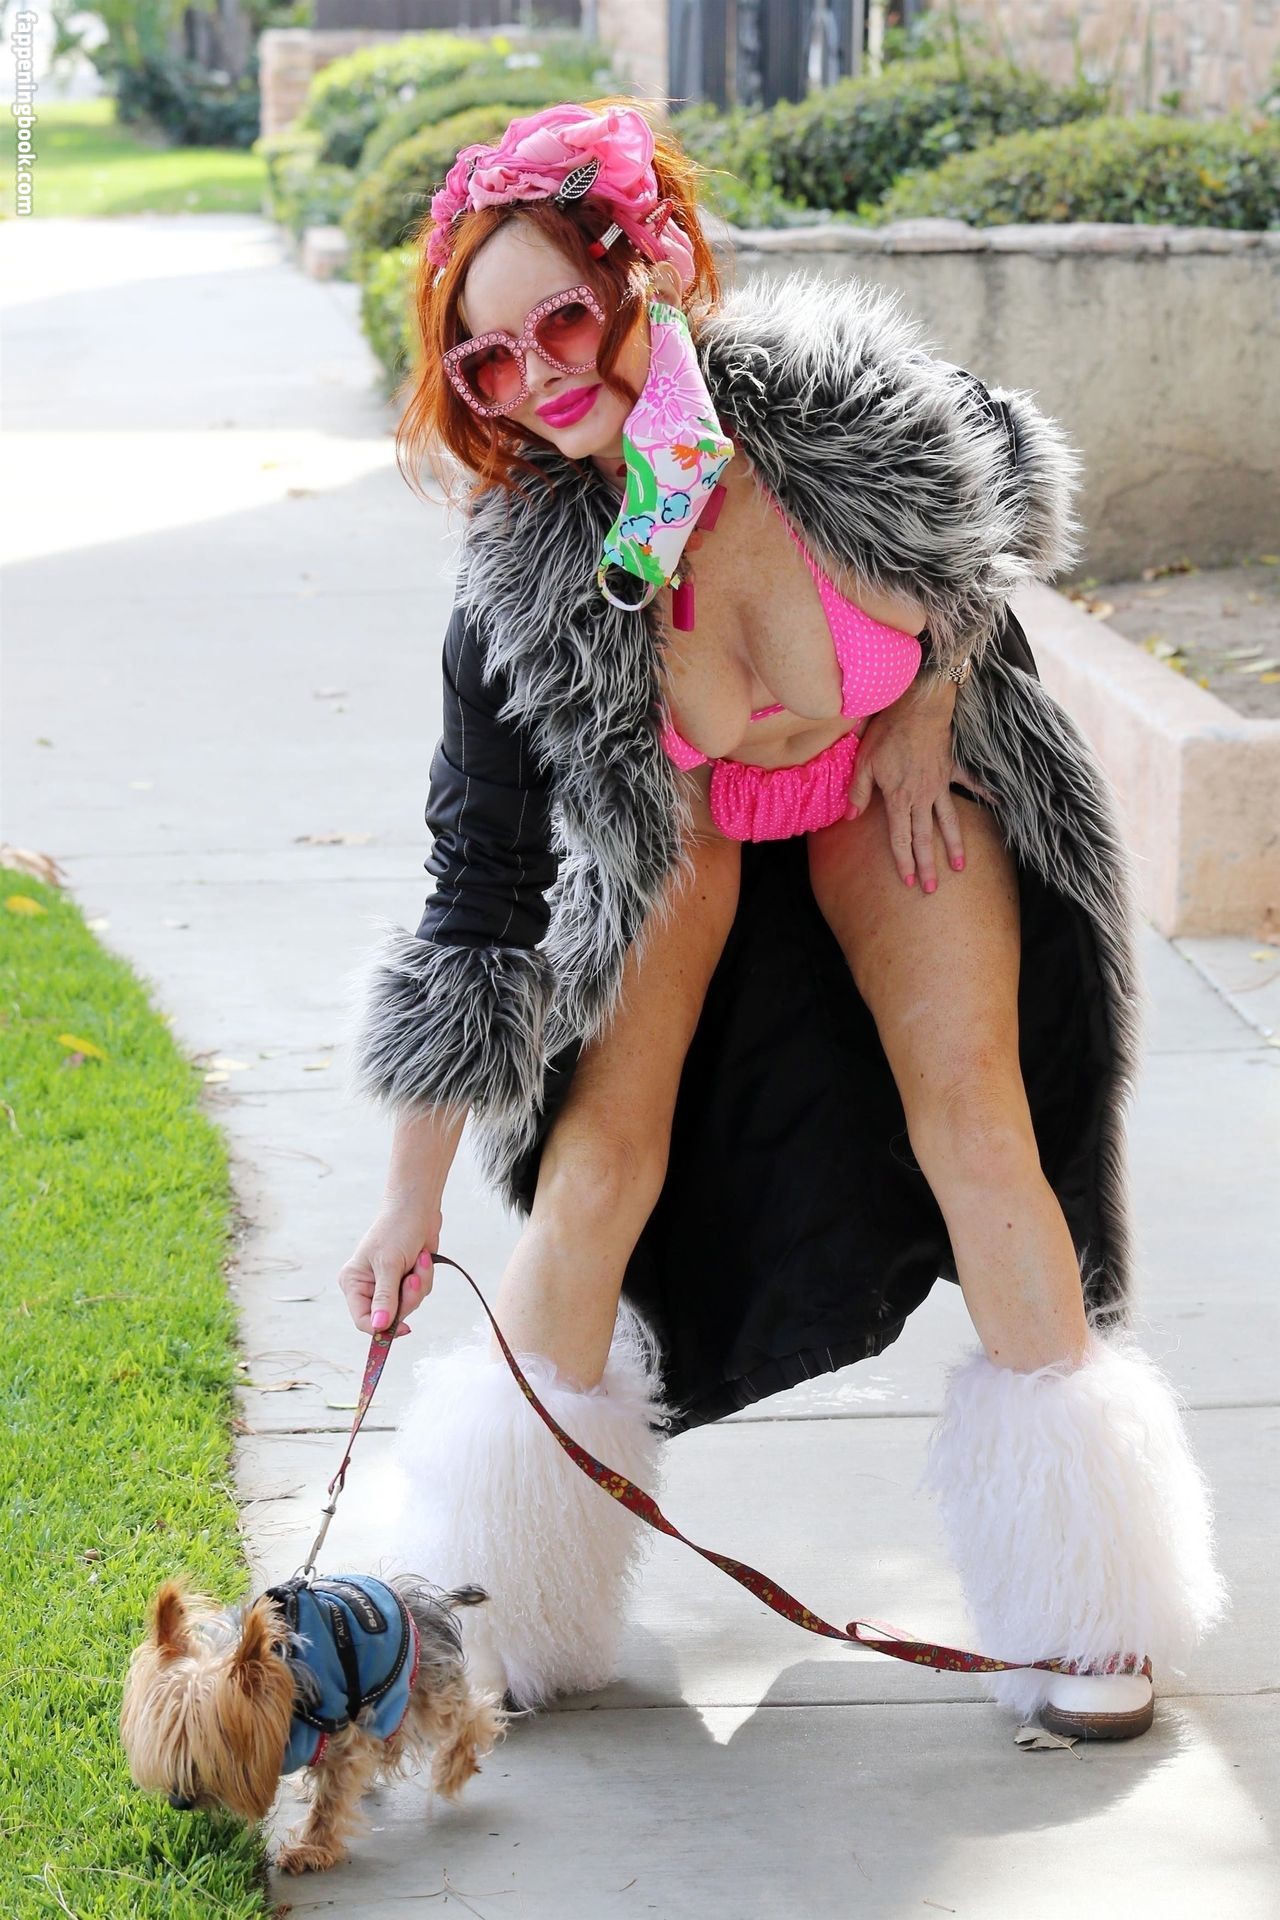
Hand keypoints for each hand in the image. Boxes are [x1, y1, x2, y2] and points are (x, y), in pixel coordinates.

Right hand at [337, 1199, 440, 1338]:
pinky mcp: (406, 1279)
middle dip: (408, 1297)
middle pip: (390, 1316)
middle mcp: (369, 1286)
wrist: (418, 1207)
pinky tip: (422, 1257)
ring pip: (408, 1304)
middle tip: (413, 1279)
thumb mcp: (389, 1265)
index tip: (405, 1328)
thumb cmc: (397, 1229)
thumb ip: (385, 1298)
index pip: (363, 1320)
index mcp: (354, 1283)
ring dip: (419, 1284)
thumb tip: (379, 1327)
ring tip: (418, 1260)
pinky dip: (425, 1277)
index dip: (382, 1328)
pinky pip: (419, 1293)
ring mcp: (389, 1283)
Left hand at [843, 691, 979, 894]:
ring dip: (953, 845)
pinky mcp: (952, 768)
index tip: (908, 881)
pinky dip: (985, 793)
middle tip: (931, 889)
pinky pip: (971, 783)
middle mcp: (923, 797)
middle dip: (927, 865)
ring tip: (959, 866)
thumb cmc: (888, 731)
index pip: (900, 837)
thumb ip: (858, 792)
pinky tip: (999, 803)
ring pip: (948, 821)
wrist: (918, 705)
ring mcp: (940, 784)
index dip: (904, 860)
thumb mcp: (864, 761)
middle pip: (924, 837)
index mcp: (900, 798)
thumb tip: (850, 817)